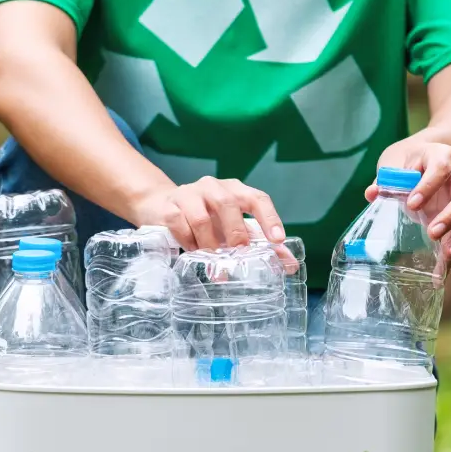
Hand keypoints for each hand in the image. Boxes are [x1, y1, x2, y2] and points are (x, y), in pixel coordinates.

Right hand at [133, 177, 285, 251]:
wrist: (161, 205)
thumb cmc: (206, 218)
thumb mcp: (233, 228)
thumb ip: (260, 244)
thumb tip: (289, 265)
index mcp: (235, 189)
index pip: (257, 198)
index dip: (269, 218)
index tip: (277, 240)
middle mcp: (213, 186)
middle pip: (228, 204)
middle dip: (235, 231)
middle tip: (239, 253)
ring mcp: (189, 194)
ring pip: (202, 218)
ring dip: (208, 243)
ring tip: (212, 258)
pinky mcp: (169, 206)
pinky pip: (179, 224)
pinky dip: (188, 241)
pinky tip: (191, 250)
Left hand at [366, 140, 450, 264]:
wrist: (425, 159)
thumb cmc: (408, 161)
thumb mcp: (395, 163)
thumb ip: (385, 179)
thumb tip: (372, 194)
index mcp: (441, 157)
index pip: (441, 169)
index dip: (429, 186)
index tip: (412, 204)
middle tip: (431, 233)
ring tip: (446, 255)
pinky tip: (442, 270)